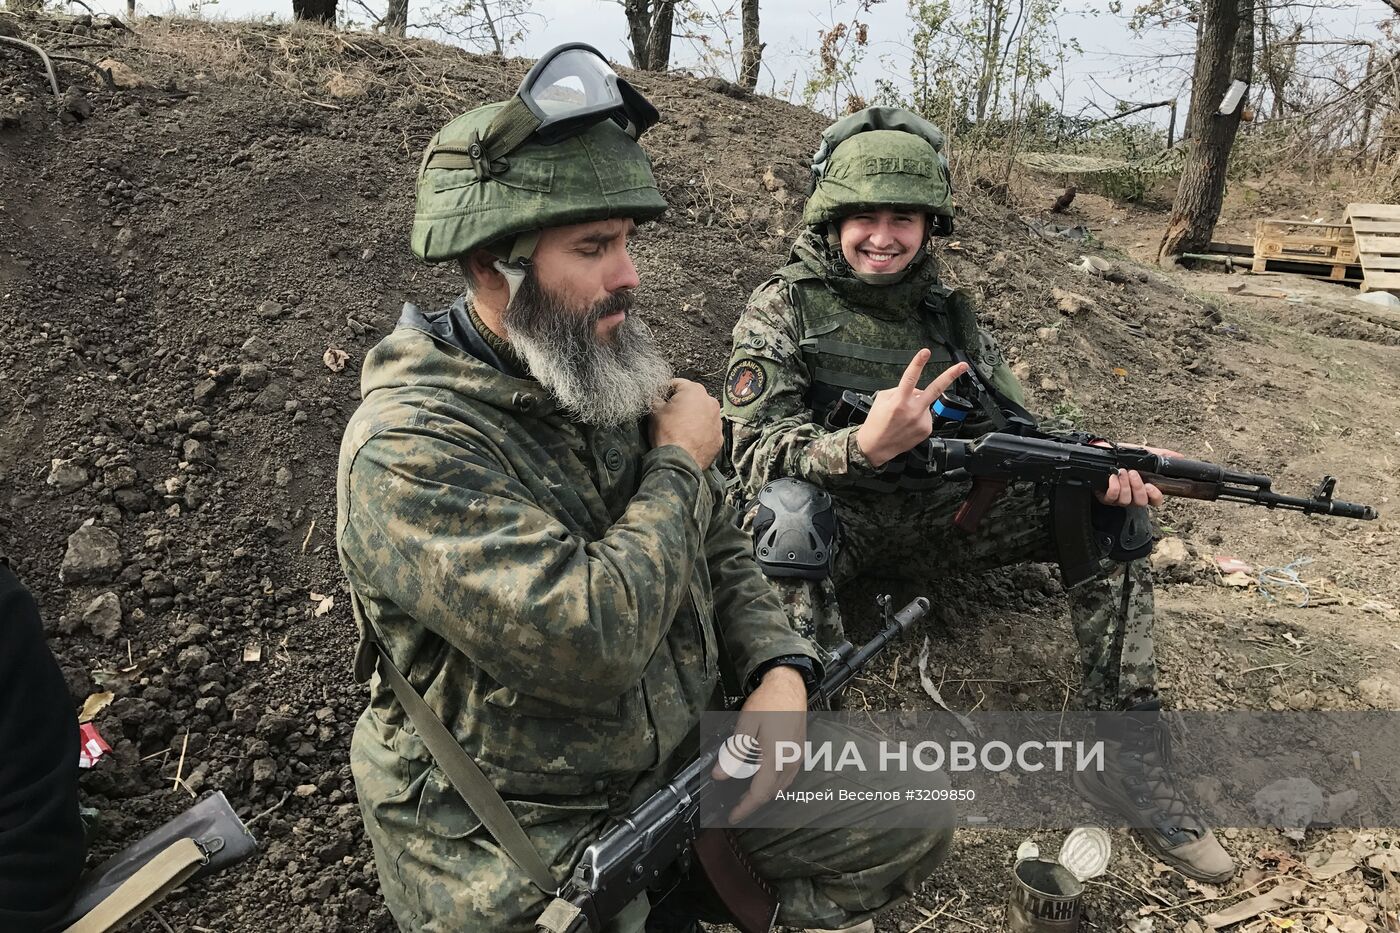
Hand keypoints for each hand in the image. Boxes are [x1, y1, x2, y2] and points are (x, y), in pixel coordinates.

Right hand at [650, 379, 721, 469]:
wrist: (680, 460)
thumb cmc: (668, 434)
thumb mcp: (655, 411)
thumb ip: (656, 398)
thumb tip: (657, 398)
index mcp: (694, 391)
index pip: (677, 384)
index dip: (665, 390)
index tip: (660, 397)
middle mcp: (710, 402)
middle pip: (692, 398)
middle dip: (681, 403)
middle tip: (669, 413)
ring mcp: (717, 420)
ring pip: (702, 413)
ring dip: (692, 417)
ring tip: (679, 427)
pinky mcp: (719, 436)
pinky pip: (708, 429)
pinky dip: (700, 431)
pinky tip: (689, 437)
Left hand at [711, 665, 807, 823]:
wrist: (790, 685)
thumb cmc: (768, 702)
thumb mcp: (746, 725)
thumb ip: (734, 753)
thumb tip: (719, 775)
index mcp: (775, 758)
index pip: (759, 793)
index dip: (745, 808)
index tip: (732, 816)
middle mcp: (790, 762)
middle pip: (771, 793)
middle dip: (752, 803)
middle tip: (735, 807)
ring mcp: (797, 757)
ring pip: (781, 787)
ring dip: (763, 794)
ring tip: (745, 795)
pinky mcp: (799, 751)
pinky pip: (787, 777)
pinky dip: (773, 784)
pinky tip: (762, 778)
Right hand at [856, 351, 969, 467]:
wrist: (875, 447)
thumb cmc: (876, 422)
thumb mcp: (881, 399)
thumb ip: (899, 390)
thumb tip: (916, 389)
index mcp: (899, 400)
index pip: (910, 377)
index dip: (918, 363)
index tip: (925, 352)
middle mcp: (912, 410)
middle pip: (935, 389)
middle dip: (950, 376)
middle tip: (963, 366)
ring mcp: (921, 421)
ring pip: (926, 403)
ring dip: (918, 404)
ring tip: (904, 416)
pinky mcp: (926, 429)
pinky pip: (926, 415)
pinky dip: (919, 416)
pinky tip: (909, 423)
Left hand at [1089, 442, 1179, 507]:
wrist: (1103, 453)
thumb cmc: (1123, 456)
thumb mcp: (1143, 453)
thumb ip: (1160, 455)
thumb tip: (1179, 457)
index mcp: (1144, 488)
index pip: (1155, 500)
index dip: (1155, 496)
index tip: (1151, 486)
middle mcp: (1133, 496)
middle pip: (1141, 502)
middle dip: (1138, 487)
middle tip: (1133, 473)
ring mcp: (1119, 499)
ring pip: (1126, 501)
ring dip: (1125, 485)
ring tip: (1122, 472)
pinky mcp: (1106, 497)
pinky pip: (1112, 498)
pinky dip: (1113, 487)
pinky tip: (1113, 477)